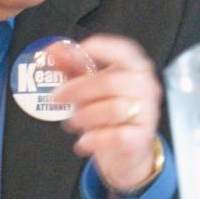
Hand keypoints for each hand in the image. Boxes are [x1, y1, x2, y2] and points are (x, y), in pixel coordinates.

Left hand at [49, 35, 161, 191]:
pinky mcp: (141, 137)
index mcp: (135, 68)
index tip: (69, 56)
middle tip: (57, 97)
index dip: (98, 49)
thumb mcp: (90, 86)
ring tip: (73, 121)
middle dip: (77, 89)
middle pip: (111, 81)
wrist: (126, 149)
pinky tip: (84, 141)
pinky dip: (94, 139)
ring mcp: (146, 112)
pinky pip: (117, 136)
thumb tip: (53, 51)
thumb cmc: (108, 111)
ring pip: (113, 109)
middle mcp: (145, 87)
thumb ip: (72, 66)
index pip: (123, 51)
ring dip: (85, 115)